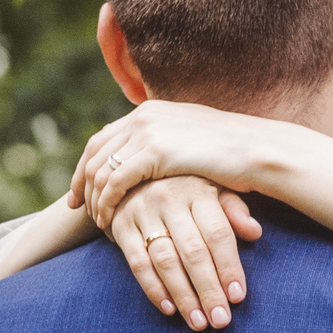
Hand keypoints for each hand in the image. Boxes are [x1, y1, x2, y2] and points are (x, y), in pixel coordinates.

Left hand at [69, 100, 287, 227]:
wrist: (257, 150)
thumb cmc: (232, 154)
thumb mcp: (192, 141)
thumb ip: (168, 144)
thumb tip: (154, 159)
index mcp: (149, 111)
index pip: (103, 137)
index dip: (86, 163)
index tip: (81, 188)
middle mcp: (143, 116)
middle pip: (94, 151)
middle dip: (81, 181)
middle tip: (75, 207)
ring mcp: (147, 131)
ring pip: (101, 167)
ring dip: (94, 197)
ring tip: (96, 221)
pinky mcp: (154, 151)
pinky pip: (115, 181)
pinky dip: (107, 203)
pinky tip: (108, 221)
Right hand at [107, 177, 262, 330]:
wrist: (131, 173)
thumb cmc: (183, 187)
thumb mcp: (211, 188)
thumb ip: (233, 209)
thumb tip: (255, 232)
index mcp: (197, 189)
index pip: (217, 233)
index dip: (229, 266)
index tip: (238, 296)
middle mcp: (169, 198)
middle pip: (193, 251)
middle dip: (208, 289)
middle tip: (221, 320)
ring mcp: (142, 212)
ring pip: (166, 261)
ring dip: (183, 296)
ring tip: (198, 322)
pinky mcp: (121, 226)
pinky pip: (137, 263)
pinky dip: (153, 289)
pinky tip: (169, 309)